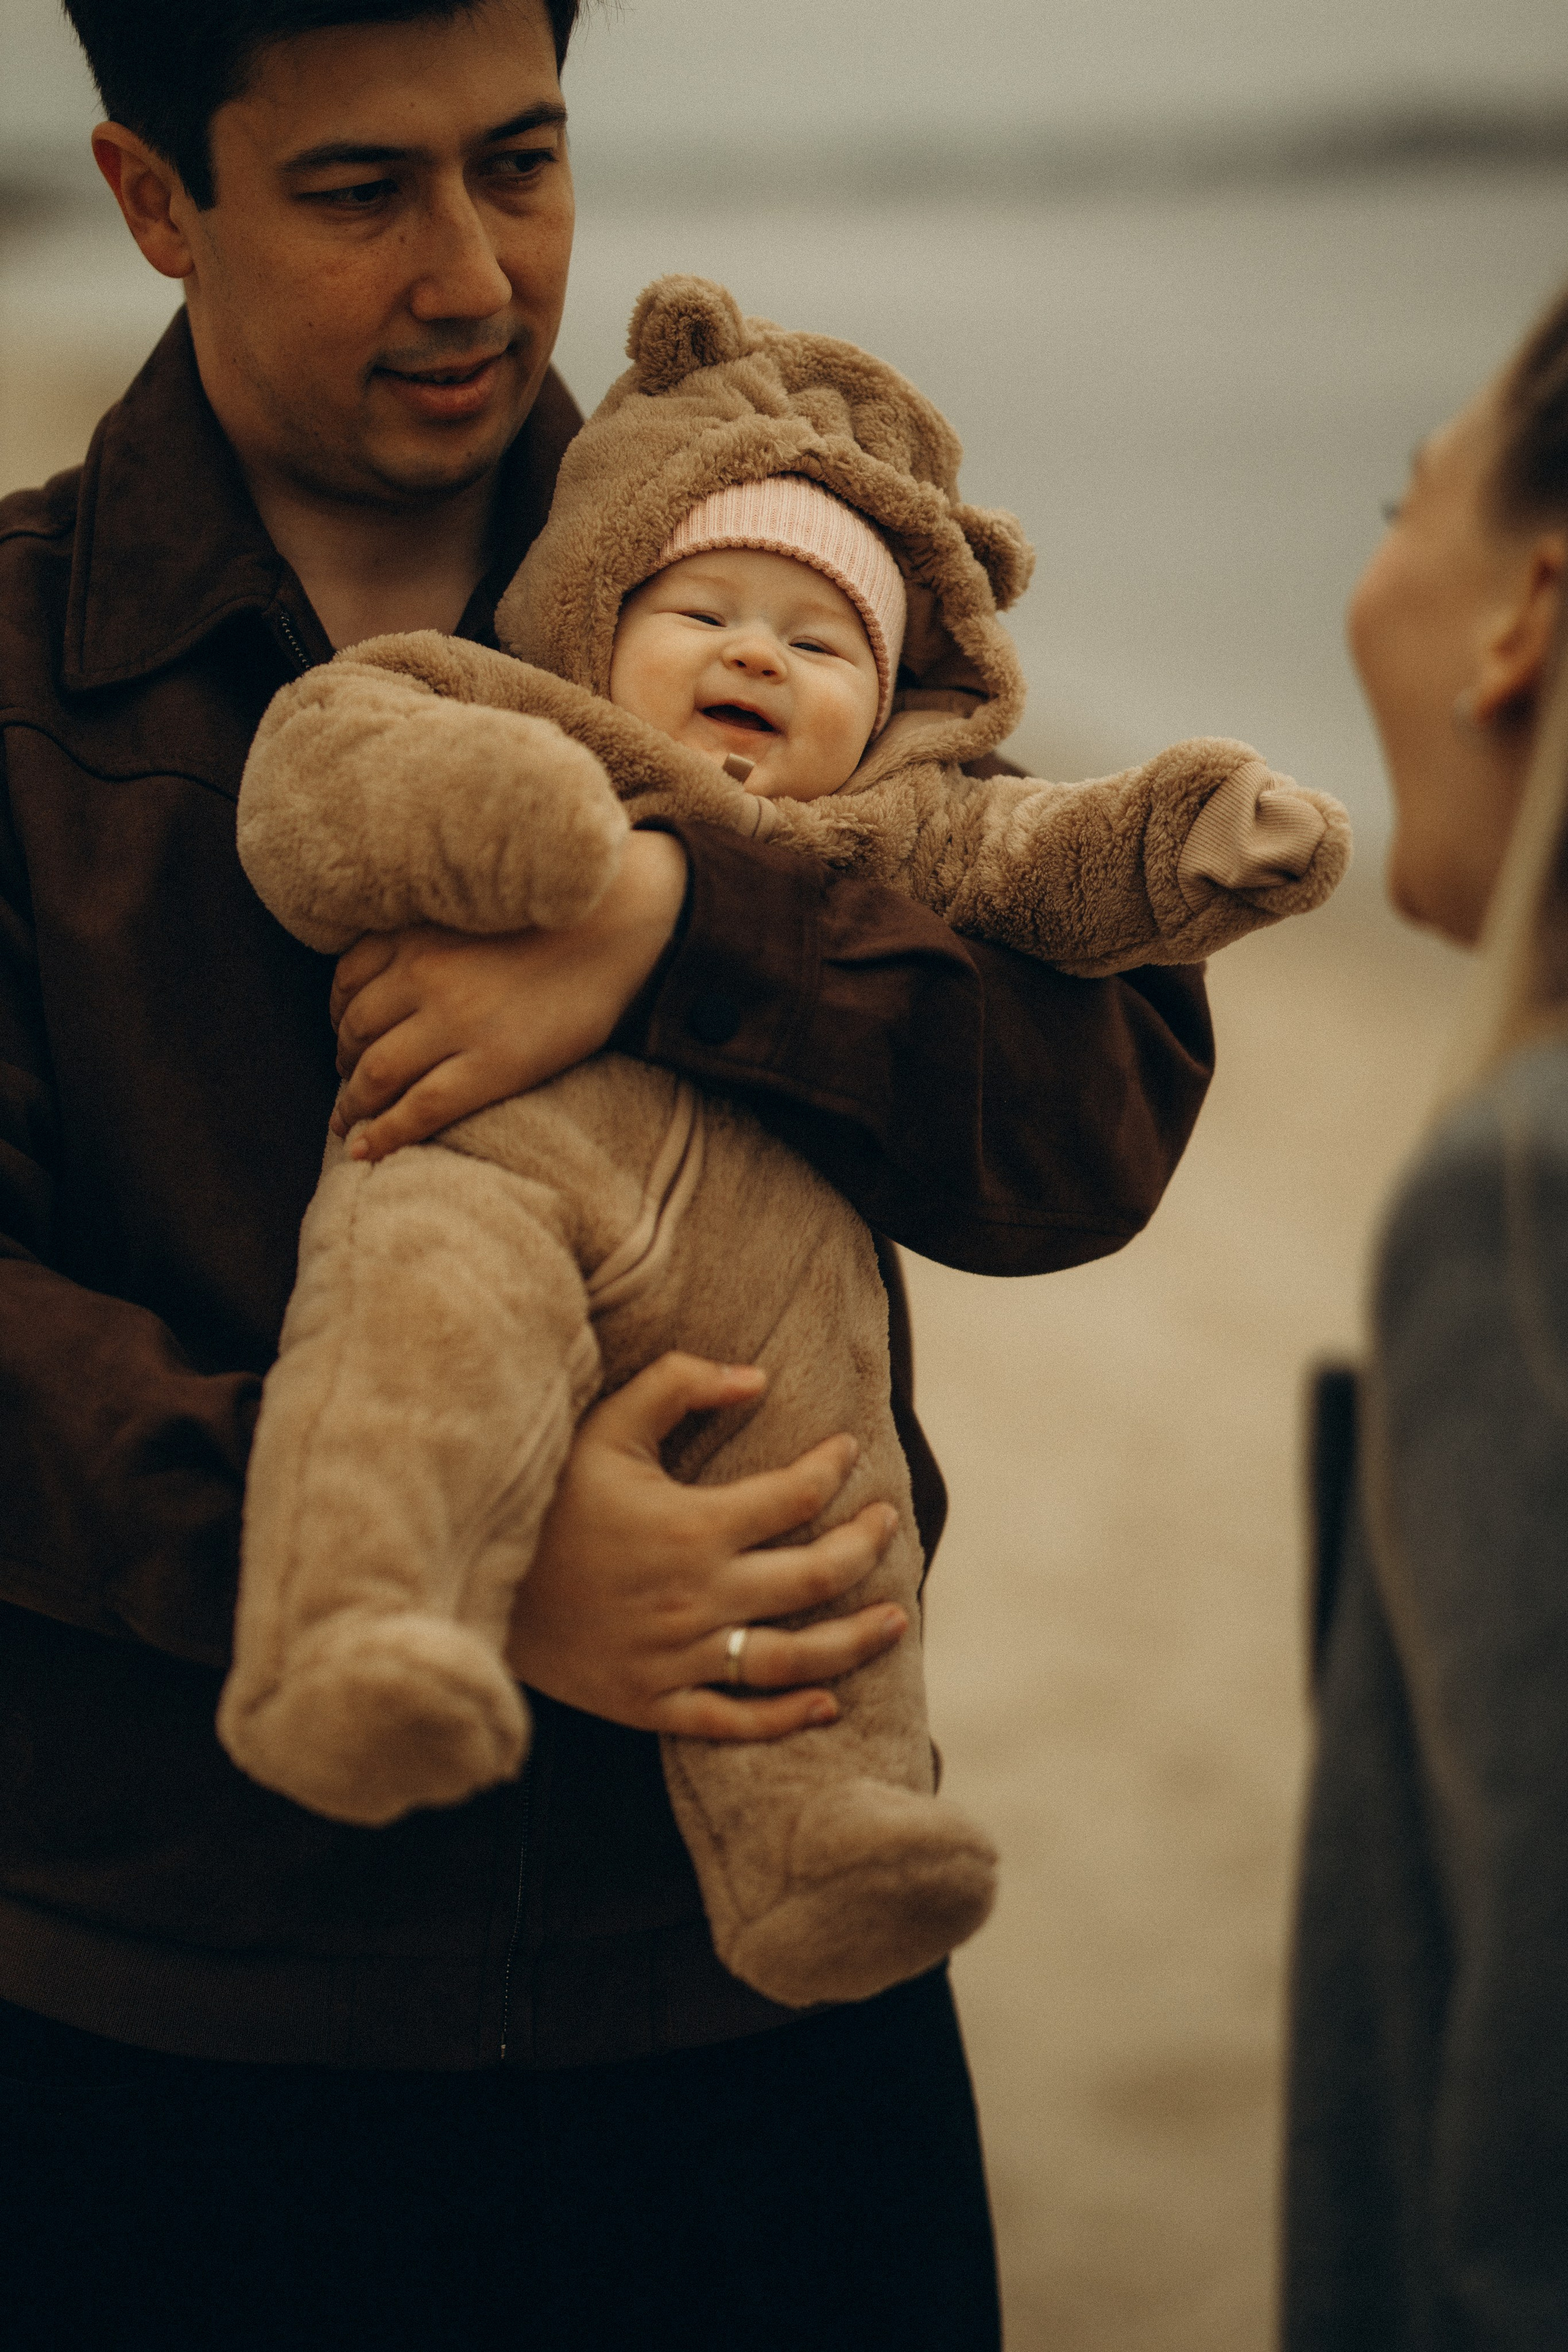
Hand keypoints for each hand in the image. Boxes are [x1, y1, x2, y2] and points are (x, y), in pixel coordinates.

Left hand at [328, 828, 688, 1159]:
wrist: (620, 929)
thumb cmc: (555, 922)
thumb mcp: (473, 913)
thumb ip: (429, 938)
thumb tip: (392, 980)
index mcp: (419, 933)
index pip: (347, 979)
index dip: (337, 1012)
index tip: (342, 1033)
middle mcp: (426, 975)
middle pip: (356, 1030)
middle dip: (343, 1062)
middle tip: (348, 1083)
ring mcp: (457, 1022)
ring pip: (376, 1073)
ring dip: (354, 1103)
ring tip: (350, 1122)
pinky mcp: (492, 1064)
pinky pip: (420, 1108)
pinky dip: (383, 1134)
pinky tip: (365, 1152)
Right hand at [505, 1353, 906, 1740]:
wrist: (472, 1582)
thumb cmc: (545, 1496)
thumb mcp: (604, 1424)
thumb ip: (680, 1386)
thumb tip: (757, 1378)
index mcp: (693, 1526)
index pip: (796, 1495)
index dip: (833, 1468)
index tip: (849, 1450)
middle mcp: (698, 1597)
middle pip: (815, 1577)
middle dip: (866, 1546)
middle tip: (888, 1522)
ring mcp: (677, 1658)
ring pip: (793, 1659)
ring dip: (855, 1640)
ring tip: (895, 1619)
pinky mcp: (651, 1703)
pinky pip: (735, 1721)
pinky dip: (788, 1717)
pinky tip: (827, 1703)